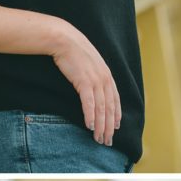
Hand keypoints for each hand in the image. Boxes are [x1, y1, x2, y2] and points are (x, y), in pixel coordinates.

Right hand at [51, 22, 121, 145]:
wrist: (64, 39)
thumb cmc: (74, 51)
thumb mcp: (89, 64)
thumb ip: (94, 75)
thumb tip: (92, 87)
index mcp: (107, 75)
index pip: (115, 99)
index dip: (116, 115)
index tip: (115, 128)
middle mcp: (104, 79)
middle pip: (110, 108)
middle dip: (109, 127)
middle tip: (107, 141)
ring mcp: (95, 80)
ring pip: (101, 108)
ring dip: (101, 126)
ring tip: (99, 139)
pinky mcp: (84, 82)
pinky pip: (89, 103)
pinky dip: (90, 116)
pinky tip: (90, 126)